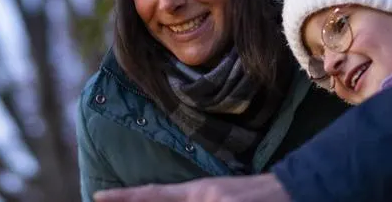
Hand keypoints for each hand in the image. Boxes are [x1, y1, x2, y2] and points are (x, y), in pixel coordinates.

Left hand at [93, 173, 291, 201]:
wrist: (296, 190)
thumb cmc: (254, 196)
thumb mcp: (219, 196)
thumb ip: (196, 198)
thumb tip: (162, 199)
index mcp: (198, 192)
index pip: (153, 195)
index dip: (125, 198)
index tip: (96, 198)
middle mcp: (203, 198)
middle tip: (109, 201)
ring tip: (180, 201)